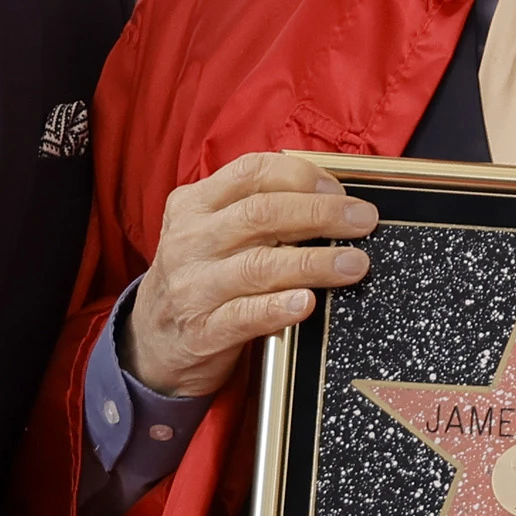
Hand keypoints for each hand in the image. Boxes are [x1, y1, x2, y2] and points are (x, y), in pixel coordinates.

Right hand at [122, 152, 377, 399]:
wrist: (152, 343)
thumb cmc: (199, 278)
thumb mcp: (209, 232)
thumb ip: (253, 211)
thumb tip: (329, 196)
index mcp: (193, 204)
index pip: (251, 172)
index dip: (301, 176)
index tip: (338, 189)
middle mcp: (189, 241)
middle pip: (261, 214)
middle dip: (320, 214)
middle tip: (363, 220)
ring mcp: (192, 287)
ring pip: (259, 265)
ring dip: (314, 263)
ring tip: (354, 264)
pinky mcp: (201, 331)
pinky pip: (245, 316)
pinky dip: (279, 307)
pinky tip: (308, 302)